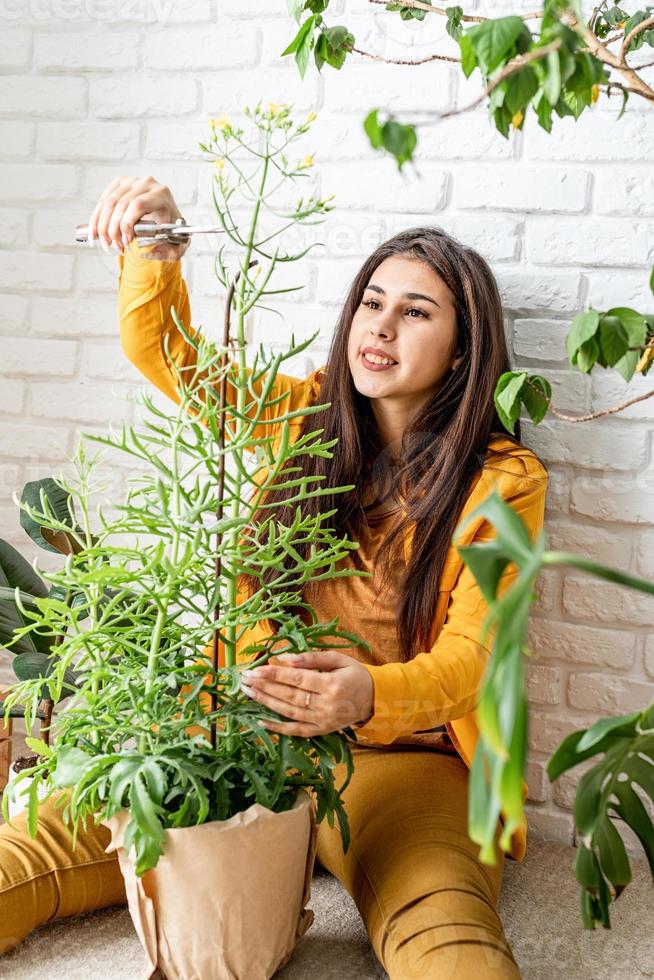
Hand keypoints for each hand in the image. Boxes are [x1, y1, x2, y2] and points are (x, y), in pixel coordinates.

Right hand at [87, 174, 189, 261]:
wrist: (167, 214)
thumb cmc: (170, 229)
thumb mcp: (176, 244)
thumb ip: (170, 253)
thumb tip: (147, 253)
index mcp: (161, 195)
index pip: (138, 205)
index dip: (127, 224)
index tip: (126, 241)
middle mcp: (146, 184)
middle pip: (121, 204)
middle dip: (113, 229)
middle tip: (114, 246)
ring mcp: (130, 181)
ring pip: (108, 203)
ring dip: (103, 225)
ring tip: (107, 243)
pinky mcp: (119, 184)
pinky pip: (103, 201)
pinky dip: (97, 218)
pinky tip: (96, 233)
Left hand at [240, 649, 374, 737]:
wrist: (375, 699)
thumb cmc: (356, 675)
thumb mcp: (339, 659)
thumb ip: (313, 657)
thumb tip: (286, 658)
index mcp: (331, 685)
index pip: (296, 679)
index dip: (274, 674)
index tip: (256, 670)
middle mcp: (326, 705)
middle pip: (289, 695)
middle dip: (265, 687)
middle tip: (245, 679)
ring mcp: (323, 720)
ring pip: (289, 712)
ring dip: (266, 703)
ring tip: (249, 693)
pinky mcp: (322, 731)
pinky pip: (296, 731)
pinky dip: (278, 728)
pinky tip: (261, 721)